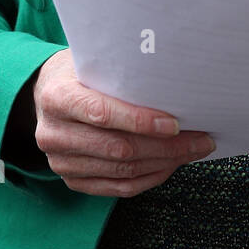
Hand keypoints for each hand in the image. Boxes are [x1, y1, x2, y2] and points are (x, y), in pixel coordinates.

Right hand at [33, 49, 215, 195]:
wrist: (46, 92)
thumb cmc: (80, 72)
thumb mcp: (93, 61)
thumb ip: (121, 73)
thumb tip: (173, 84)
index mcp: (57, 97)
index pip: (102, 113)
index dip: (141, 121)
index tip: (175, 123)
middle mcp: (53, 134)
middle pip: (118, 148)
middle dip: (166, 146)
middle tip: (201, 139)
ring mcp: (61, 162)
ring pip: (122, 171)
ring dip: (164, 163)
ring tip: (194, 150)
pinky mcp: (72, 180)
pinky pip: (118, 188)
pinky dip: (150, 177)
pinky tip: (172, 164)